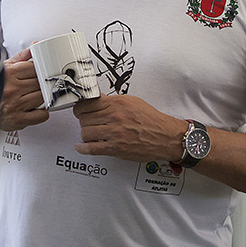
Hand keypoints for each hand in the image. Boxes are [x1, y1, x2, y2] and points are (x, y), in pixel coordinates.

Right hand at [0, 47, 48, 131]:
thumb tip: (36, 45)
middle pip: (39, 83)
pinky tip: (33, 109)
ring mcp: (16, 105)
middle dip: (39, 84)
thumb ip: (22, 57)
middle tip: (34, 86)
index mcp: (9, 73)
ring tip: (31, 97)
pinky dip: (41, 113)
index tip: (37, 74)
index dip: (38, 71)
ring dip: (40, 98)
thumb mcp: (4, 67)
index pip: (34, 68)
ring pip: (42, 97)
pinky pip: (41, 115)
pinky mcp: (18, 119)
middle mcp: (12, 89)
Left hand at [72, 94, 186, 160]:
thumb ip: (111, 100)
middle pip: (84, 118)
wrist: (165, 136)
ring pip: (85, 133)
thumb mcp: (131, 102)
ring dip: (85, 134)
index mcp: (116, 104)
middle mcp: (114, 118)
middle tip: (87, 122)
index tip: (80, 110)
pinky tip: (80, 146)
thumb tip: (96, 98)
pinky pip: (92, 148)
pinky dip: (83, 148)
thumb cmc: (151, 120)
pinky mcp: (115, 148)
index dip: (80, 107)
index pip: (87, 104)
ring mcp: (114, 134)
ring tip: (90, 133)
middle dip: (83, 121)